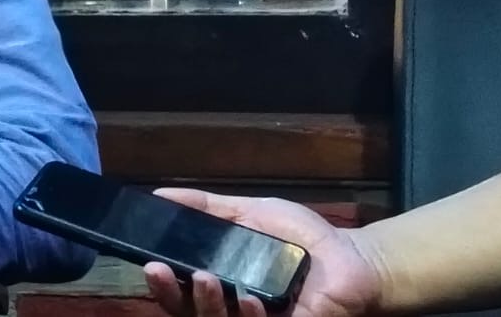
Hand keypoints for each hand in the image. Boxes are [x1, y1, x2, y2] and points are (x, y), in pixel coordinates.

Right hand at [141, 189, 384, 316]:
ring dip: (205, 304)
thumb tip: (160, 195)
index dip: (161, 283)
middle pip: (187, 312)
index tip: (150, 263)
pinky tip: (248, 299)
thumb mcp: (250, 212)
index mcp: (218, 280)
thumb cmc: (298, 238)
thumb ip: (207, 206)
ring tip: (206, 279)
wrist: (349, 258)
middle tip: (162, 271)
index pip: (179, 290)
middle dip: (171, 295)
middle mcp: (230, 306)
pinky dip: (249, 316)